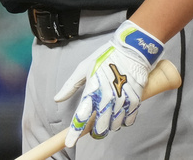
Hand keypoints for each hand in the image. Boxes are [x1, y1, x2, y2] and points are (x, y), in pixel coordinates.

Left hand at [53, 20, 163, 146]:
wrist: (132, 49)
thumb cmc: (106, 57)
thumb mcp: (84, 68)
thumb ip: (71, 86)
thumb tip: (57, 98)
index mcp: (92, 89)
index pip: (81, 116)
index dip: (74, 131)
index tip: (69, 142)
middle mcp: (107, 97)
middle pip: (100, 126)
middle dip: (96, 132)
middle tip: (95, 130)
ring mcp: (122, 100)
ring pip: (114, 125)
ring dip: (110, 126)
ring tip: (109, 120)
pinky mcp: (135, 100)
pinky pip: (129, 120)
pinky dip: (124, 121)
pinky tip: (121, 116)